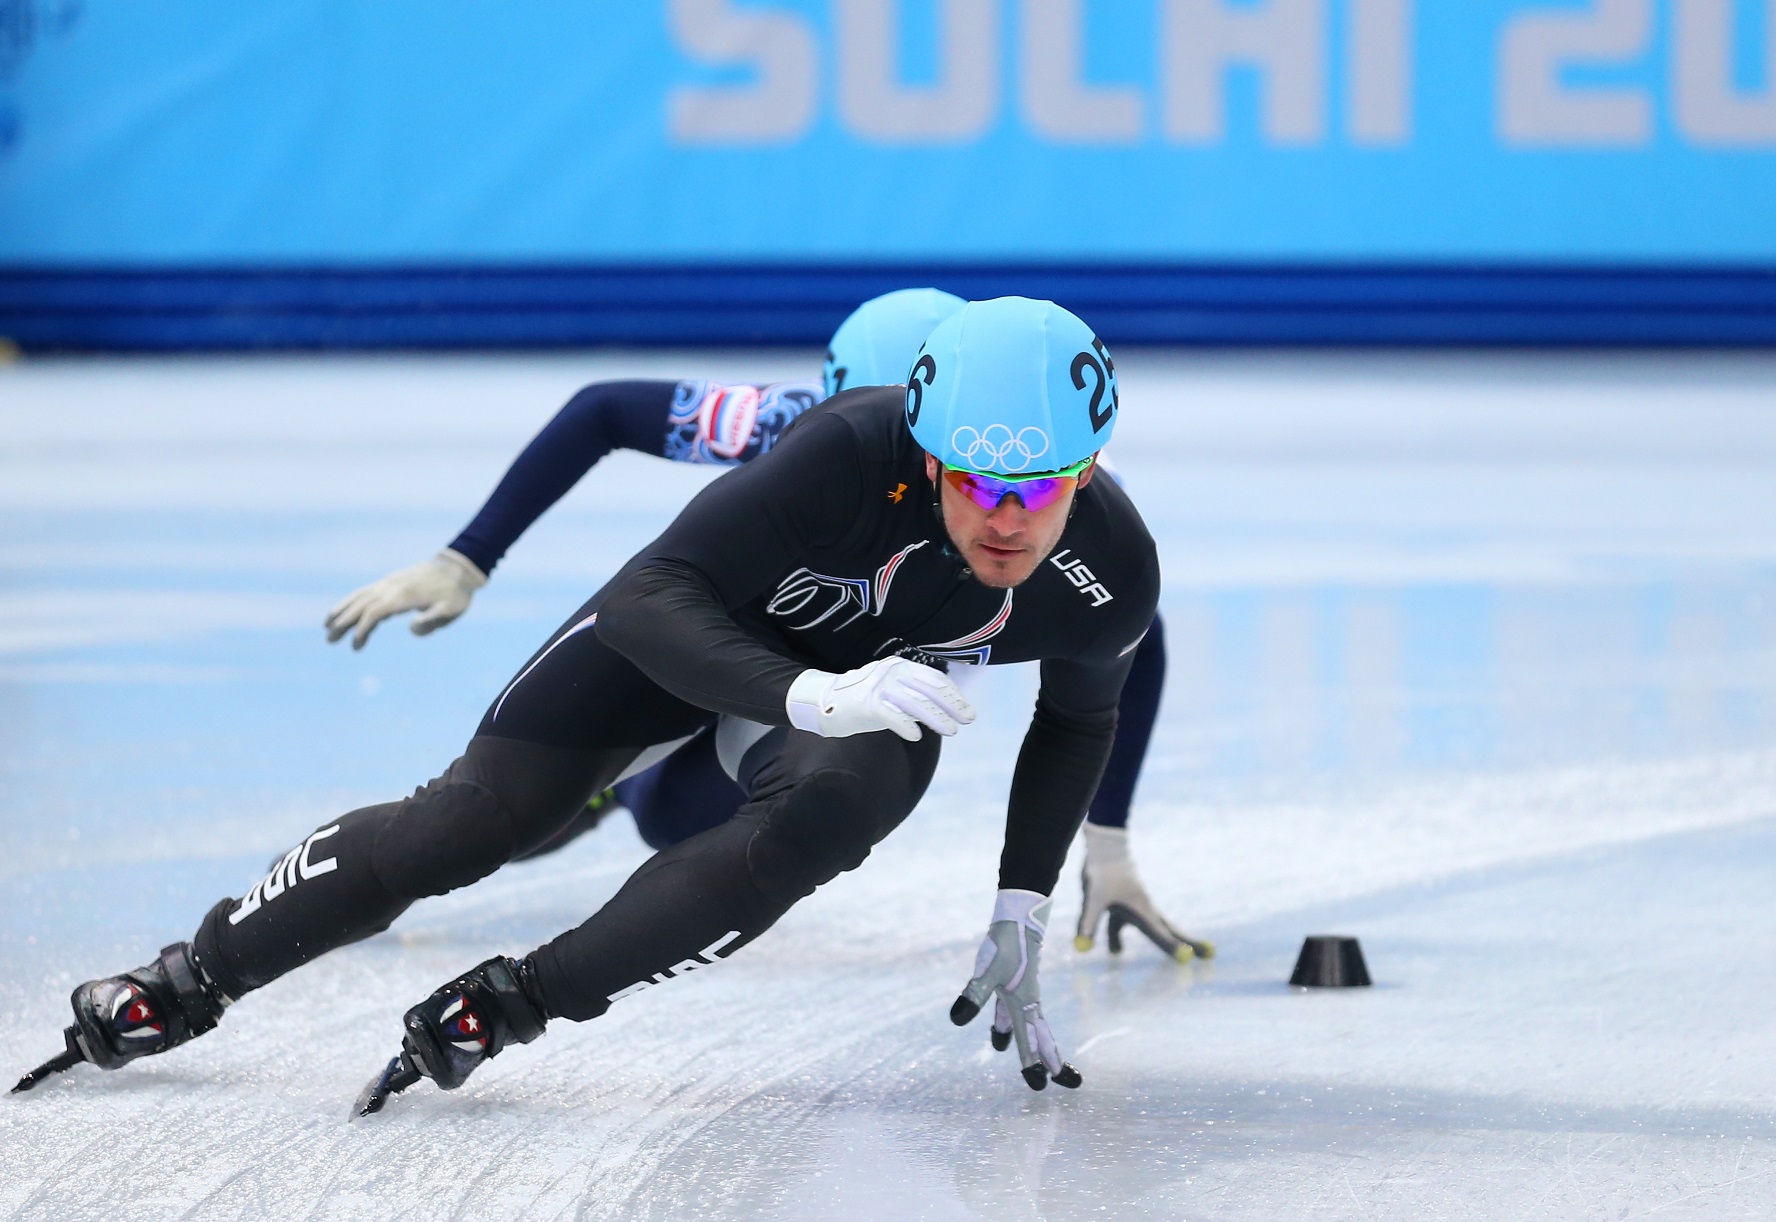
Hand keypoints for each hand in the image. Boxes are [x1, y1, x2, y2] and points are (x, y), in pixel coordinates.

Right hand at [324, 549, 486, 649]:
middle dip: (343, 622)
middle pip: (361, 605)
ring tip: (327, 624)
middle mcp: (391, 587)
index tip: (356, 647)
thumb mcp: (450, 610)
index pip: (374, 613)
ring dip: (342, 610)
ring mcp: (390, 583)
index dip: (362, 630)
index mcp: (403, 597)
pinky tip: (348, 612)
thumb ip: (432, 621)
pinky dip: (353, 601)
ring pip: (360, 596)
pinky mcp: (392, 582)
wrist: (457, 568)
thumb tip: (410, 627)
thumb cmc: (455, 593)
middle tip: (329, 640)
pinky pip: (367, 592)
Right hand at [785, 657, 975, 740]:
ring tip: (950, 730)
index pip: (934, 678)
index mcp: (899, 665)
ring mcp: (878, 686)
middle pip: (929, 689)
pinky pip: (893, 717)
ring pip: (916, 704)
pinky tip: (916, 737)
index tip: (966, 708)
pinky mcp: (867, 704)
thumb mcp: (890, 690)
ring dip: (936, 719)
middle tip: (968, 719)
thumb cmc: (862, 699)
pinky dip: (907, 728)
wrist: (824, 701)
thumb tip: (944, 709)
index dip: (953, 694)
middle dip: (952, 705)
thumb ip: (913, 695)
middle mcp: (891, 672)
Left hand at [950, 889, 1081, 1090]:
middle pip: (1040, 1037)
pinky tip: (1000, 1032)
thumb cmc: (1005, 943)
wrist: (1019, 918)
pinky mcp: (1012, 983)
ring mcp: (1021, 993)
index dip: (1033, 1063)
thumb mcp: (986, 971)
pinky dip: (1008, 1026)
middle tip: (1064, 1082)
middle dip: (1048, 1059)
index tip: (1041, 1085)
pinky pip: (1012, 1013)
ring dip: (1029, 1044)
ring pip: (1027, 1026)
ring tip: (1026, 1062)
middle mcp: (1026, 1002)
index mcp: (1023, 1004)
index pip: (1029, 1040)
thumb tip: (958, 1019)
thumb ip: (974, 995)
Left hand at [1073, 824, 1213, 961]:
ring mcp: (1134, 908)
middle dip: (1189, 944)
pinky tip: (1115, 951)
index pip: (1160, 934)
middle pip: (1169, 931)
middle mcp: (1143, 911)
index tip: (1188, 960)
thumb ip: (1087, 922)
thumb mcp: (1092, 898)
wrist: (1104, 848)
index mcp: (1141, 910)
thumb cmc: (1102, 872)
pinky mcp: (1120, 905)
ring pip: (1152, 929)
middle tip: (1211, 955)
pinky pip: (1124, 927)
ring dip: (1164, 942)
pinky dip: (1120, 939)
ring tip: (1182, 957)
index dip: (1173, 948)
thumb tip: (1082, 948)